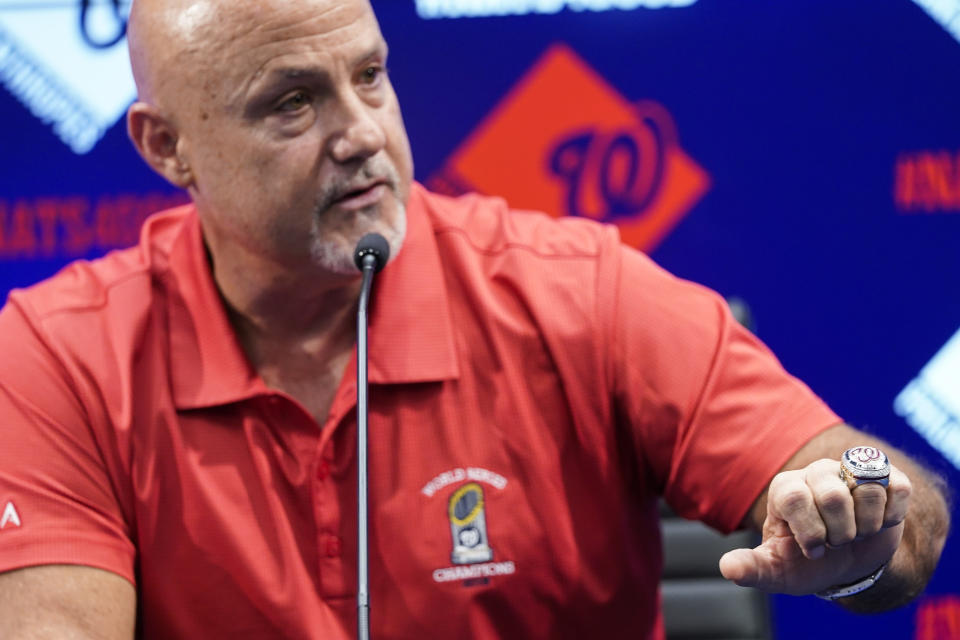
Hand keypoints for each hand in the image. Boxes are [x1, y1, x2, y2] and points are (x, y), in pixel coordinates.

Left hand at [719, 457, 911, 594]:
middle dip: (840, 534)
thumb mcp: (777, 570)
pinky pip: (897, 488)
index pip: (795, 497)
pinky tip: (879, 523)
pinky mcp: (886, 478)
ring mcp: (851, 472)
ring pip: (867, 490)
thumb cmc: (806, 563)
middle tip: (837, 542)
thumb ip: (752, 568)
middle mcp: (817, 473)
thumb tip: (728, 568)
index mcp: (786, 488)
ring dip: (867, 526)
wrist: (847, 564)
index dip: (810, 532)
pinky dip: (892, 515)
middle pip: (833, 495)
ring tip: (856, 533)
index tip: (813, 550)